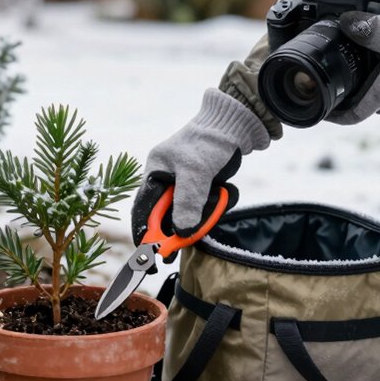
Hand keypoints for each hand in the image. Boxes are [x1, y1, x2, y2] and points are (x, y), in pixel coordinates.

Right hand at [130, 89, 269, 260]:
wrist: (236, 124)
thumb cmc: (209, 142)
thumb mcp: (196, 172)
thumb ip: (187, 202)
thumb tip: (179, 233)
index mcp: (154, 174)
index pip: (143, 210)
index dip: (144, 234)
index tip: (150, 256)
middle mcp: (166, 181)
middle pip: (167, 216)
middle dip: (181, 226)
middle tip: (185, 245)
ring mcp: (185, 184)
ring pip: (189, 213)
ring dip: (206, 210)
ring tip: (220, 193)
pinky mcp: (202, 186)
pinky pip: (205, 206)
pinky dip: (217, 203)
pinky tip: (226, 190)